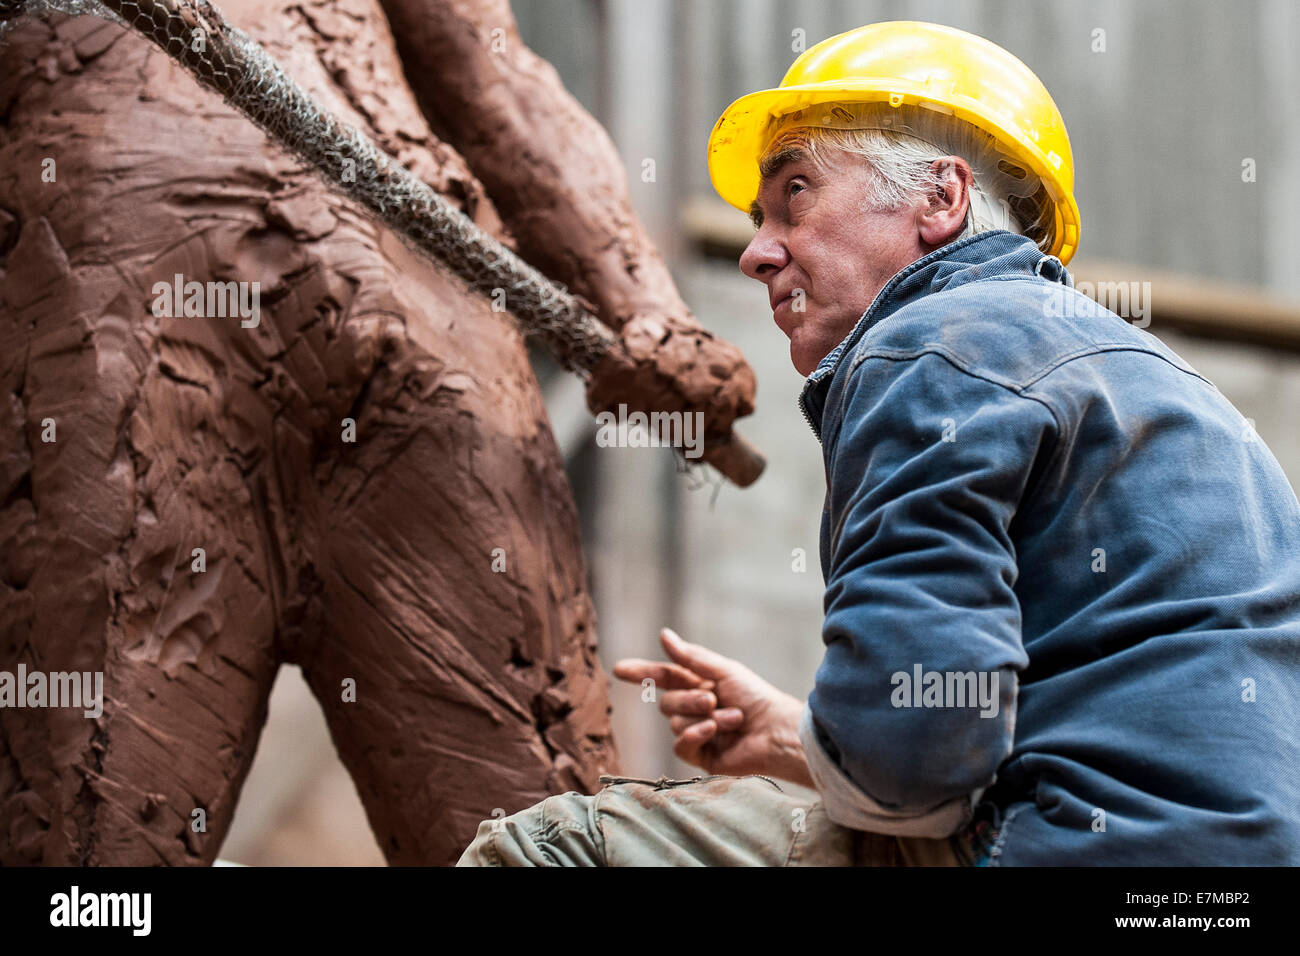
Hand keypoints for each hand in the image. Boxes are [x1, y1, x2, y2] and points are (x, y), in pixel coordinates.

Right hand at [611, 628, 811, 786]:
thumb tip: (663, 635)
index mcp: (699, 684)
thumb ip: (690, 657)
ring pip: (675, 723)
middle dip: (689, 700)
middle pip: (667, 702)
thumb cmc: (757, 698)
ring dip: (704, 718)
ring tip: (732, 718)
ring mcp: (696, 732)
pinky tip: (713, 732)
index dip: (641, 673)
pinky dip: (695, 735)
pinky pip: (681, 745)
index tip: (618, 668)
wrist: (776, 731)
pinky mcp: (701, 755)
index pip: (663, 677)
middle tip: (713, 700)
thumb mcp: (723, 670)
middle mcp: (694, 708)